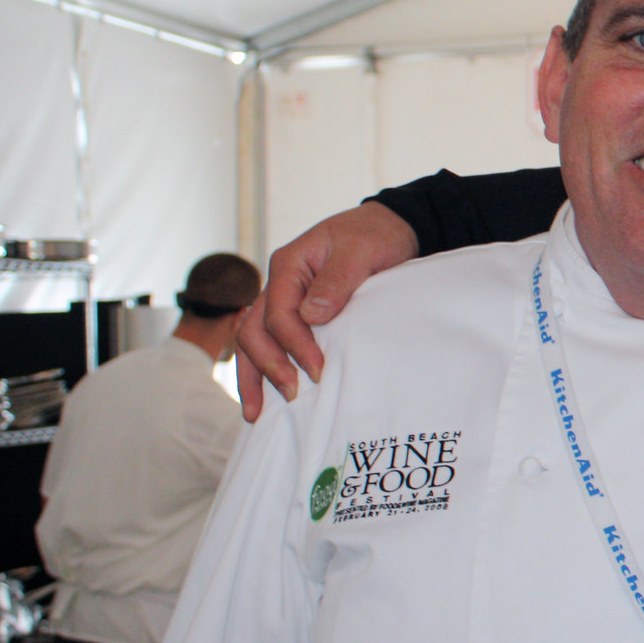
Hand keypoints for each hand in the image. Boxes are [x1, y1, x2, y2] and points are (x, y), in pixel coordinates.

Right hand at [236, 203, 419, 421]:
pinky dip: (265, 369)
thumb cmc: (375, 236)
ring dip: (254, 376)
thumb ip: (337, 280)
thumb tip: (311, 314)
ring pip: (254, 340)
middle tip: (292, 396)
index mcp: (289, 264)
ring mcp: (285, 299)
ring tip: (258, 414)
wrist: (389, 229)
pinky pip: (272, 342)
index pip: (279, 313)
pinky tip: (267, 397)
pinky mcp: (296, 314)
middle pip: (254, 330)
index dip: (294, 345)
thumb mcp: (361, 251)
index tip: (317, 371)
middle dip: (268, 366)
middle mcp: (280, 283)